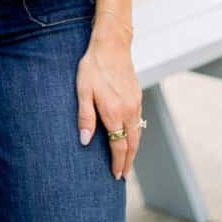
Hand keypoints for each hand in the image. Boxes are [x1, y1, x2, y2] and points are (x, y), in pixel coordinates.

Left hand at [75, 28, 142, 179]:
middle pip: (132, 144)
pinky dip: (136, 135)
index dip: (118, 163)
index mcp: (114, 112)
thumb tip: (84, 141)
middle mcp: (128, 111)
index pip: (119, 146)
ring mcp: (135, 103)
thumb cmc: (93, 66)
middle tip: (123, 176)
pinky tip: (130, 137)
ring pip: (138, 134)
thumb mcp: (82, 90)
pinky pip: (139, 122)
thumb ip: (85, 116)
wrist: (111, 45)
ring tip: (127, 161)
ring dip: (133, 150)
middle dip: (128, 162)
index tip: (116, 176)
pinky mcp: (137, 96)